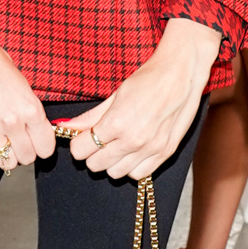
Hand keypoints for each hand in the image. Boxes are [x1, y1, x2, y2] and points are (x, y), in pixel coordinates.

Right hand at [0, 0, 53, 172]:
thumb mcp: (23, 85)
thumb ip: (30, 111)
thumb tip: (37, 132)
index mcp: (30, 108)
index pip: (45, 147)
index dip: (42, 147)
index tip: (37, 144)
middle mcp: (12, 121)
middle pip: (27, 157)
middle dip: (24, 151)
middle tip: (18, 142)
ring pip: (7, 162)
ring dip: (6, 155)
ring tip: (1, 141)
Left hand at [61, 18, 219, 179]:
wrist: (181, 74)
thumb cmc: (148, 79)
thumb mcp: (114, 95)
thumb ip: (90, 117)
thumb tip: (66, 127)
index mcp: (116, 122)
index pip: (81, 150)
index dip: (78, 144)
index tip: (82, 138)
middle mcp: (133, 140)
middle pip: (96, 164)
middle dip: (92, 153)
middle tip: (99, 140)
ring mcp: (151, 149)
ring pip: (116, 173)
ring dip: (112, 162)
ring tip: (117, 145)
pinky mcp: (165, 153)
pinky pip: (138, 174)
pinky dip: (131, 166)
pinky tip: (132, 152)